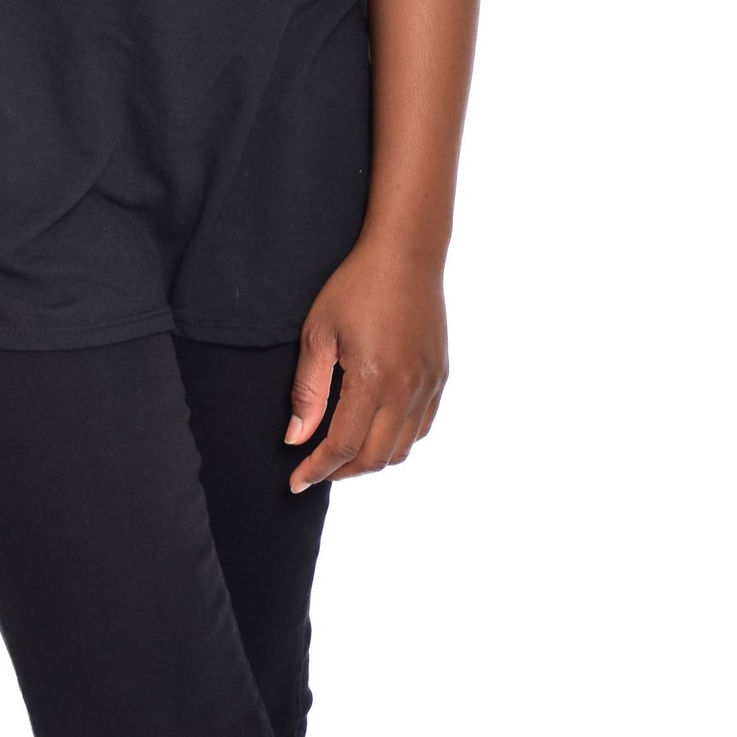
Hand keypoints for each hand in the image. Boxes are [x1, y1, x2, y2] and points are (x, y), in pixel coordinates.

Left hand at [284, 237, 448, 491]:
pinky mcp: (440, 377)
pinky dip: (396, 440)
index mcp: (373, 379)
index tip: (295, 482)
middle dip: (342, 471)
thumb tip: (296, 439)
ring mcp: (429, 385)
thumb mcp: (318, 333)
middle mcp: (407, 389)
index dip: (317, 469)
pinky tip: (375, 429)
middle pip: (375, 457)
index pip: (343, 446)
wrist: (406, 254)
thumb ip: (307, 391)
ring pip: (401, 449)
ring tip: (342, 452)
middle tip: (315, 468)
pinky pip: (420, 428)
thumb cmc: (356, 286)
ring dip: (370, 459)